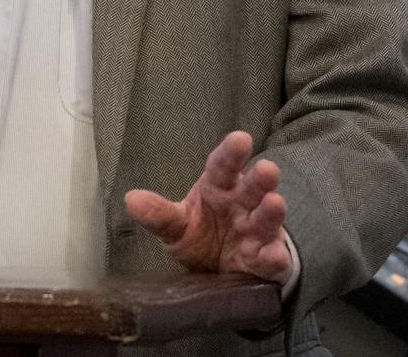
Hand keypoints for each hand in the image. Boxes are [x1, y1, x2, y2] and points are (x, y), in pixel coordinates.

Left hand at [124, 130, 291, 282]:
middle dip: (261, 178)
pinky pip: (273, 258)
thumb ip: (159, 214)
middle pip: (253, 187)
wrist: (223, 270)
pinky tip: (276, 255)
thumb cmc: (201, 234)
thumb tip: (131, 199)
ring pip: (267, 217)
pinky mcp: (266, 259)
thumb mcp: (177, 225)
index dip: (232, 152)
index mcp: (218, 187)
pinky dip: (276, 256)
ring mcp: (258, 231)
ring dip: (272, 211)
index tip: (241, 138)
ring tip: (274, 202)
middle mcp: (242, 204)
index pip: (223, 165)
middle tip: (267, 168)